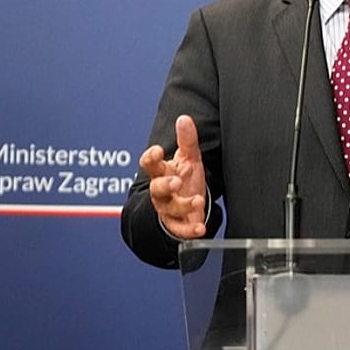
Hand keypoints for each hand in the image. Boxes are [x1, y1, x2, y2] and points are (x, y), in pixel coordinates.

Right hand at [138, 114, 207, 238]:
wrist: (187, 206)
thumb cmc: (185, 178)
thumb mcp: (189, 157)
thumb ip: (187, 139)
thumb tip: (184, 118)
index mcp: (161, 172)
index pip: (149, 164)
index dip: (151, 157)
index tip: (158, 150)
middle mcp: (161, 191)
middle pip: (155, 188)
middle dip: (164, 185)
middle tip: (175, 181)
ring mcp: (167, 209)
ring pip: (169, 209)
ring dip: (182, 206)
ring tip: (197, 200)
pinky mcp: (176, 225)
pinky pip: (180, 230)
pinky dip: (189, 230)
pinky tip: (201, 228)